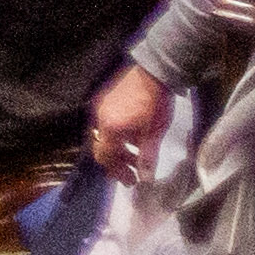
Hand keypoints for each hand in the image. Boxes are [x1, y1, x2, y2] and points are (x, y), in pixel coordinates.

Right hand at [92, 63, 172, 182]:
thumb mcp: (154, 134)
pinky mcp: (106, 98)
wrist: (154, 72)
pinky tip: (132, 135)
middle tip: (132, 172)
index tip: (131, 181)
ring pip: (105, 135)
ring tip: (136, 154)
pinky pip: (106, 122)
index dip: (117, 171)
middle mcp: (99, 118)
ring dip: (118, 148)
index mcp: (109, 129)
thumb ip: (147, 158)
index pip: (106, 157)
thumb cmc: (155, 105)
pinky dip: (117, 134)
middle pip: (102, 147)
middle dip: (117, 162)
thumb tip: (145, 180)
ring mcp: (101, 106)